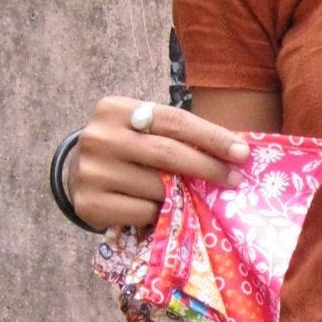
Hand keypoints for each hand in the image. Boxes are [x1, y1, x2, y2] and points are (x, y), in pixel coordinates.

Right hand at [67, 96, 249, 230]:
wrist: (78, 173)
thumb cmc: (130, 147)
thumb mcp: (147, 130)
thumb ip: (181, 136)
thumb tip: (237, 152)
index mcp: (116, 109)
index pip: (175, 121)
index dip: (212, 137)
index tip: (242, 152)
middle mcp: (99, 137)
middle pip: (167, 153)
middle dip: (208, 167)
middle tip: (234, 179)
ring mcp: (91, 171)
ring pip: (157, 187)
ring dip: (182, 194)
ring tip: (189, 194)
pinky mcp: (89, 203)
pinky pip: (143, 211)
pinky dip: (158, 212)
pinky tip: (157, 207)